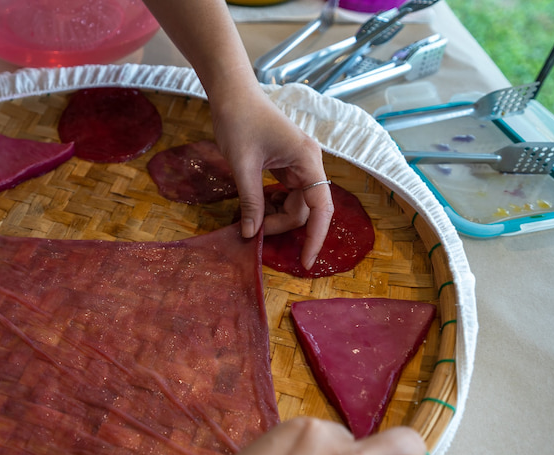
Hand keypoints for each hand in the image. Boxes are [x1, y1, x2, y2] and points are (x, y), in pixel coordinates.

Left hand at [209, 83, 333, 269]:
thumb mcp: (242, 165)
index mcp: (307, 160)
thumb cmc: (238, 121)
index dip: (315, 238)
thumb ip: (250, 201)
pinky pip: (287, 193)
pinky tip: (255, 206)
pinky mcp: (287, 164)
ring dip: (275, 216)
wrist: (231, 93)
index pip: (322, 208)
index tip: (304, 263)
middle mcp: (310, 162)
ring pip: (295, 203)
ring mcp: (299, 163)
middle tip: (251, 231)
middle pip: (306, 209)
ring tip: (250, 219)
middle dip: (281, 224)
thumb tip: (251, 234)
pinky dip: (272, 204)